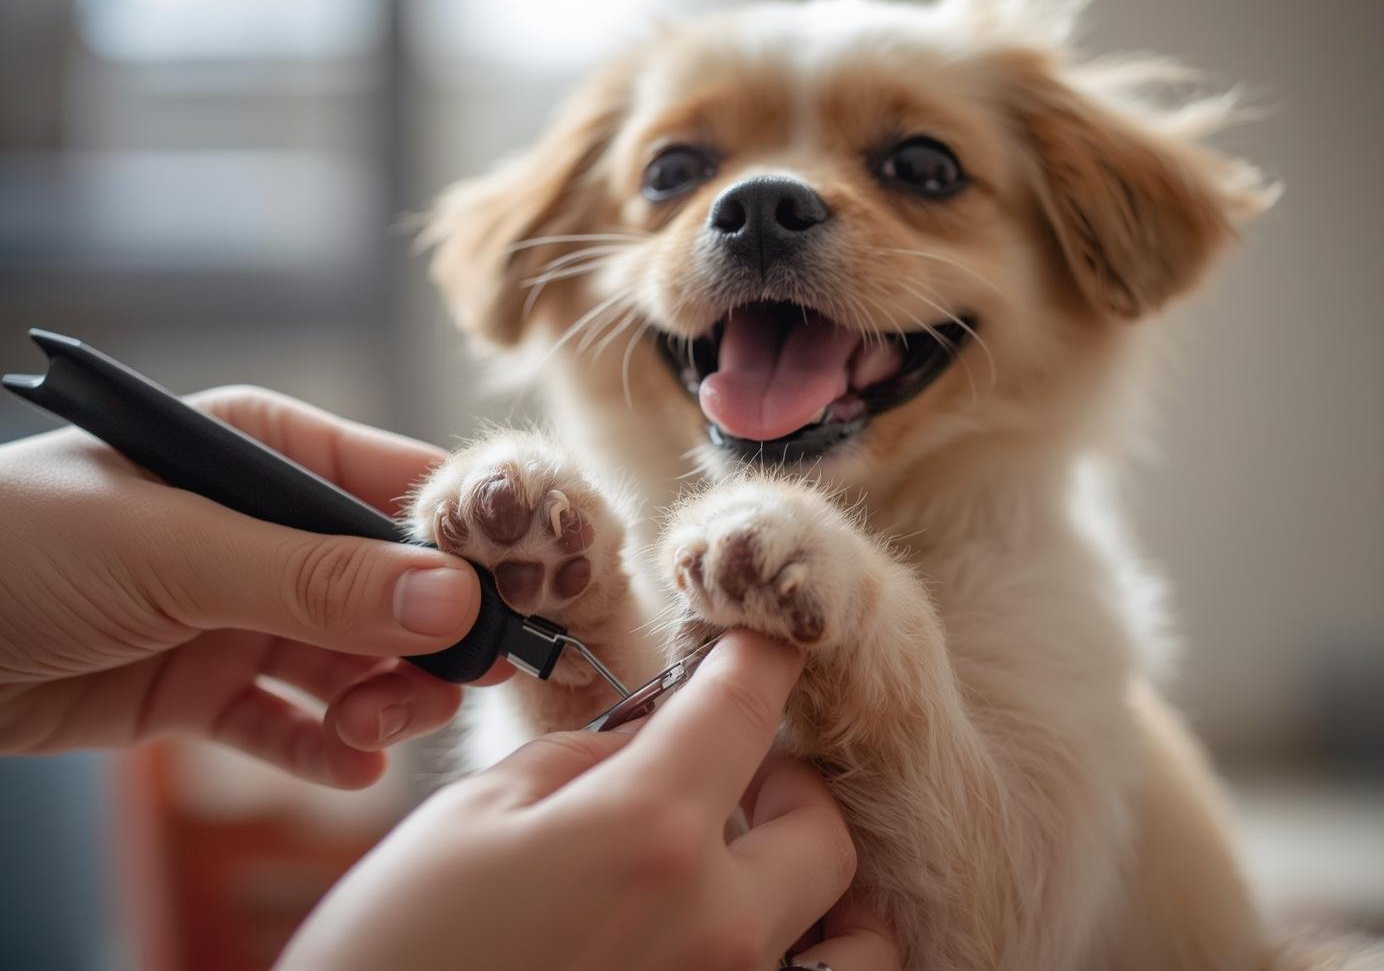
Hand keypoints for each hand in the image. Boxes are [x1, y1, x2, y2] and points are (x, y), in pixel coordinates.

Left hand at [0, 386, 509, 786]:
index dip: (466, 542)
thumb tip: (456, 601)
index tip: (514, 603)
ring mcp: (238, 607)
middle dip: (422, 641)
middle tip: (432, 692)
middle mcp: (265, 528)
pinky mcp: (203, 683)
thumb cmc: (20, 544)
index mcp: (267, 452)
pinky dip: (323, 746)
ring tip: (371, 734)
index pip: (401, 488)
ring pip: (351, 657)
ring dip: (378, 699)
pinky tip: (348, 768)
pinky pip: (287, 718)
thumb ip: (318, 578)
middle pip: (391, 585)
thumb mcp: (176, 549)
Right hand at [280, 630, 901, 970]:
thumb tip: (644, 742)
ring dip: (821, 885)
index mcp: (648, 834)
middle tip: (727, 773)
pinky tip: (753, 940)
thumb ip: (581, 761)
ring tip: (755, 867)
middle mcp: (716, 926)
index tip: (763, 644)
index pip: (746, 707)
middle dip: (784, 780)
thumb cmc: (397, 951)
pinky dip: (818, 960)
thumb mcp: (470, 820)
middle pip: (823, 828)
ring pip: (859, 941)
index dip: (762, 657)